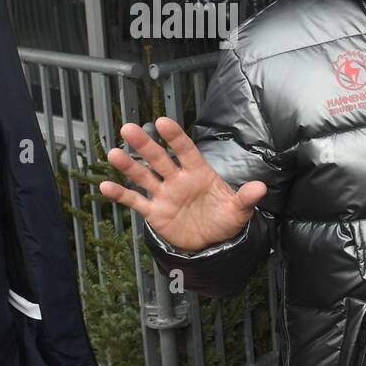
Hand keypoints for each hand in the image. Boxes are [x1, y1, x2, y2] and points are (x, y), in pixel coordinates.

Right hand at [98, 117, 265, 253]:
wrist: (214, 242)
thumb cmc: (226, 219)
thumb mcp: (239, 210)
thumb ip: (246, 198)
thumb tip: (261, 188)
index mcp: (199, 173)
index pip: (186, 151)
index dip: (175, 137)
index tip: (162, 122)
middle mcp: (178, 180)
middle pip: (159, 159)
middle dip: (145, 145)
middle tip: (129, 128)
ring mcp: (165, 195)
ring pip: (144, 176)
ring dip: (129, 166)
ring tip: (113, 153)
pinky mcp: (155, 212)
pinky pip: (136, 201)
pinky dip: (121, 195)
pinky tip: (105, 186)